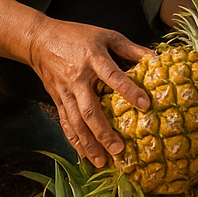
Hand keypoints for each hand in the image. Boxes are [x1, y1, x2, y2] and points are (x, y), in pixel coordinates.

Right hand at [0, 0, 154, 168]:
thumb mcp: (106, 35)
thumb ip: (130, 48)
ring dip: (88, 143)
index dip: (129, 90)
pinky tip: (83, 155)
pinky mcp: (57, 100)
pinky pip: (65, 123)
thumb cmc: (78, 35)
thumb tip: (155, 58)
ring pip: (75, 122)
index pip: (113, 76)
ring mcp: (65, 92)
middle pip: (89, 109)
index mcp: (93, 58)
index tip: (145, 104)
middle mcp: (78, 78)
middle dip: (103, 131)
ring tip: (101, 161)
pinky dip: (74, 140)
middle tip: (119, 149)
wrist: (41, 39)